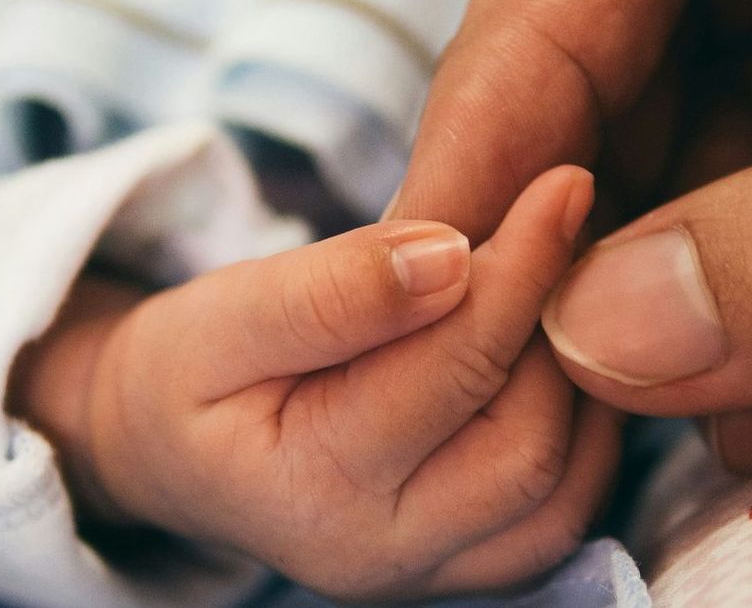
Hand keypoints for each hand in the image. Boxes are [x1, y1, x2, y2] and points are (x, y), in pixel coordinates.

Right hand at [11, 168, 620, 600]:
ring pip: (564, 488)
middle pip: (528, 445)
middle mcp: (382, 555)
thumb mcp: (225, 313)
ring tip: (561, 283)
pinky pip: (564, 510)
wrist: (168, 447)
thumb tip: (452, 257)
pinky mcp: (468, 567)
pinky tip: (556, 349)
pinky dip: (584, 428)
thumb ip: (331, 290)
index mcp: (312, 488)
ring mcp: (431, 573)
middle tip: (567, 229)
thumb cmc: (190, 371)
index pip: (454, 369)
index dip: (521, 268)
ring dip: (583, 380)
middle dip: (559, 329)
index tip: (562, 182)